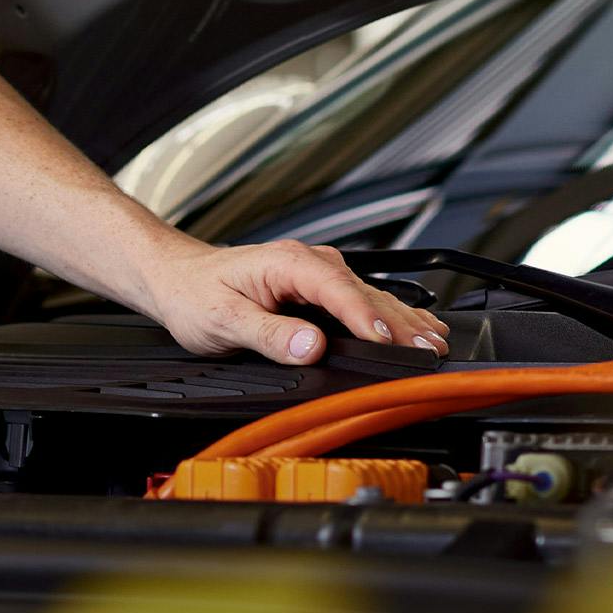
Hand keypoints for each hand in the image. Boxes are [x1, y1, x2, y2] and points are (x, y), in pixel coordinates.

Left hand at [131, 237, 449, 363]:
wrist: (177, 278)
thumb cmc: (194, 294)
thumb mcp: (223, 319)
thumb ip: (269, 334)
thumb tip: (310, 346)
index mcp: (288, 263)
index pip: (338, 291)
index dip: (365, 318)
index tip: (387, 341)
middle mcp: (309, 262)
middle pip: (365, 294)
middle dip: (400, 322)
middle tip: (430, 349)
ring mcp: (318, 273)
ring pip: (371, 295)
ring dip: (404, 319)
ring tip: (435, 341)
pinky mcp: (320, 287)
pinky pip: (362, 300)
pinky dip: (390, 315)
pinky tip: (414, 326)